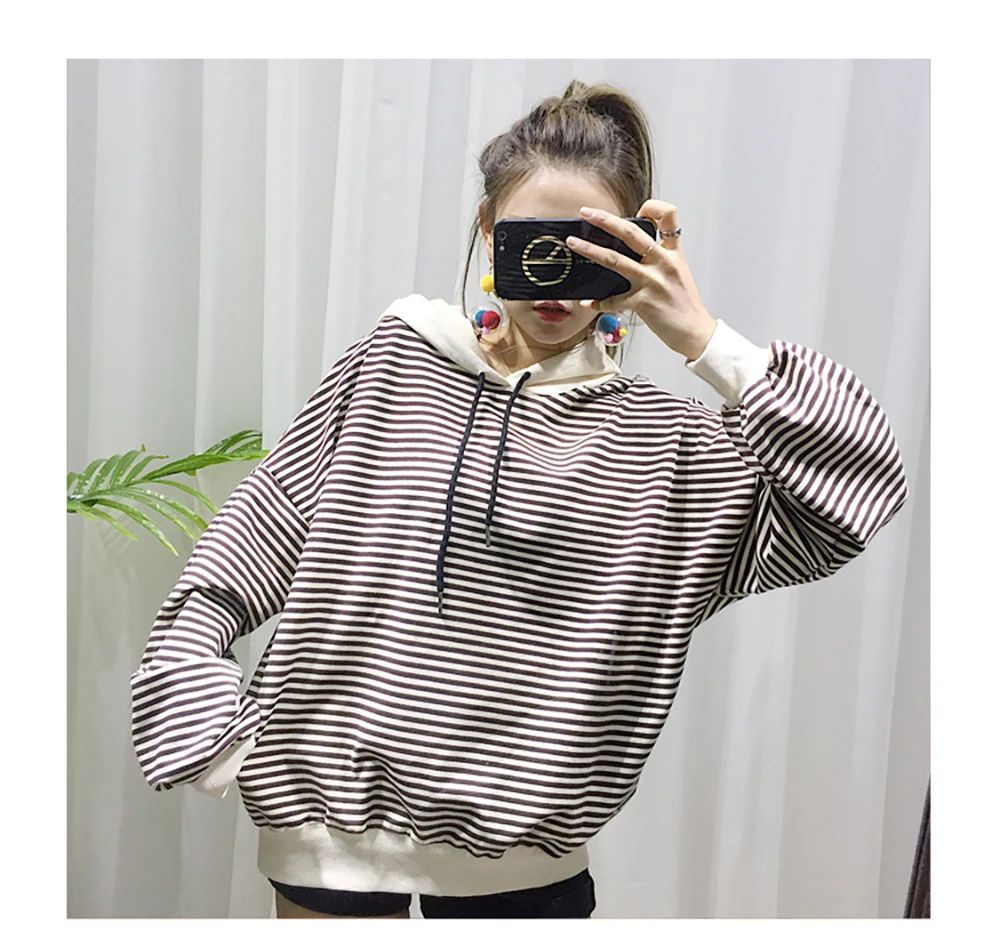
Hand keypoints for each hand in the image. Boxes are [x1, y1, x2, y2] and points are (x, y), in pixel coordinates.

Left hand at [566, 200, 716, 360]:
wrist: (695, 332)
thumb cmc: (685, 305)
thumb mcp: (678, 272)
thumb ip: (659, 258)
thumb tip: (632, 250)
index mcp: (673, 252)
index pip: (668, 215)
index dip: (652, 207)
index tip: (637, 211)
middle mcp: (663, 262)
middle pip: (632, 232)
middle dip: (605, 220)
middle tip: (587, 213)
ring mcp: (652, 281)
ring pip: (615, 259)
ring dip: (590, 250)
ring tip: (574, 244)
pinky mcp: (643, 302)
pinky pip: (613, 300)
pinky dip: (598, 302)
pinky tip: (588, 302)